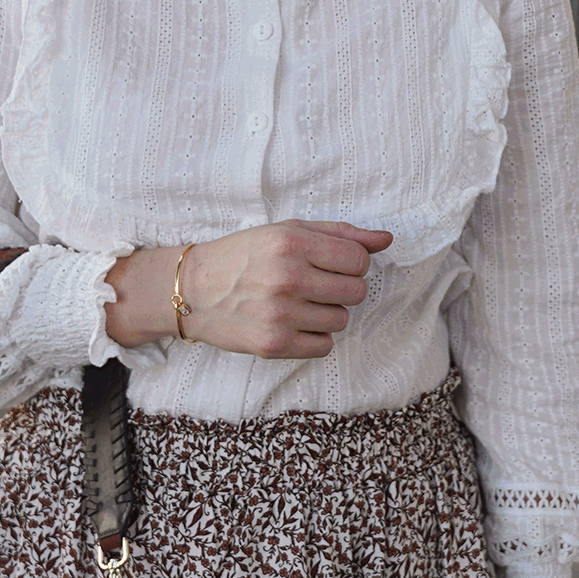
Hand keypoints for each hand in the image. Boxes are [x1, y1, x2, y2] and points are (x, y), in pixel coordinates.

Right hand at [105, 222, 392, 358]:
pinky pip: (324, 346)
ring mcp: (281, 314)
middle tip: (312, 284)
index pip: (359, 260)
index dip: (351, 263)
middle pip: (356, 291)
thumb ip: (340, 233)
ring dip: (326, 313)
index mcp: (292, 243)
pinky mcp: (274, 344)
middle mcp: (288, 278)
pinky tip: (291, 323)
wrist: (192, 289)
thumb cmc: (243, 256)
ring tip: (297, 303)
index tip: (330, 265)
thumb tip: (386, 240)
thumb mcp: (286, 231)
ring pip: (341, 320)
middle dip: (340, 288)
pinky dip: (314, 337)